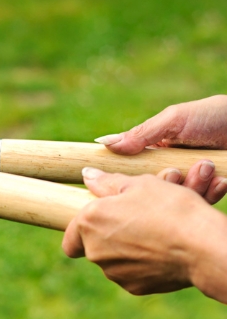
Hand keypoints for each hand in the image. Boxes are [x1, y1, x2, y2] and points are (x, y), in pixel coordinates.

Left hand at [62, 167, 226, 302]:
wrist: (202, 247)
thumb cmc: (170, 209)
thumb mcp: (140, 184)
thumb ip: (108, 182)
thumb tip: (87, 175)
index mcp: (88, 223)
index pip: (70, 237)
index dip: (81, 232)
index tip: (99, 225)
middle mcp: (94, 251)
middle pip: (94, 246)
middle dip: (111, 236)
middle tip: (137, 222)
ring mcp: (114, 272)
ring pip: (114, 260)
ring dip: (127, 249)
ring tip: (154, 234)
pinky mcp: (134, 287)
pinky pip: (133, 273)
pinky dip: (143, 264)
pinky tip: (162, 252)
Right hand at [96, 95, 226, 203]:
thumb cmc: (216, 116)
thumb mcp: (175, 119)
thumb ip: (141, 133)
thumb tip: (103, 144)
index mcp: (157, 151)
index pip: (133, 171)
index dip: (130, 178)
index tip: (129, 181)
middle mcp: (172, 168)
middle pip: (155, 188)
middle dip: (166, 183)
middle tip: (176, 172)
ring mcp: (192, 181)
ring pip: (179, 197)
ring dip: (193, 186)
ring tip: (207, 168)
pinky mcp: (211, 191)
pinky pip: (204, 202)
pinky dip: (212, 192)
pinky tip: (221, 179)